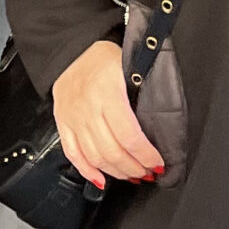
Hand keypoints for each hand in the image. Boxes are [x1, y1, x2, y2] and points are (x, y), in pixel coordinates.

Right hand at [50, 38, 163, 188]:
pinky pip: (73, 154)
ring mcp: (73, 118)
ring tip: (132, 174)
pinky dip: (87, 170)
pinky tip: (101, 179)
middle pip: (113, 152)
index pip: (130, 136)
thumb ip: (145, 92)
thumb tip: (165, 121)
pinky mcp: (62, 123)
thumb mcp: (131, 67)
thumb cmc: (105, 58)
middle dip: (135, 168)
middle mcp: (88, 108)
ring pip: (95, 157)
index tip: (159, 163)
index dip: (146, 156)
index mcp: (108, 93)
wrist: (72, 49)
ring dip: (117, 172)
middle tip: (149, 172)